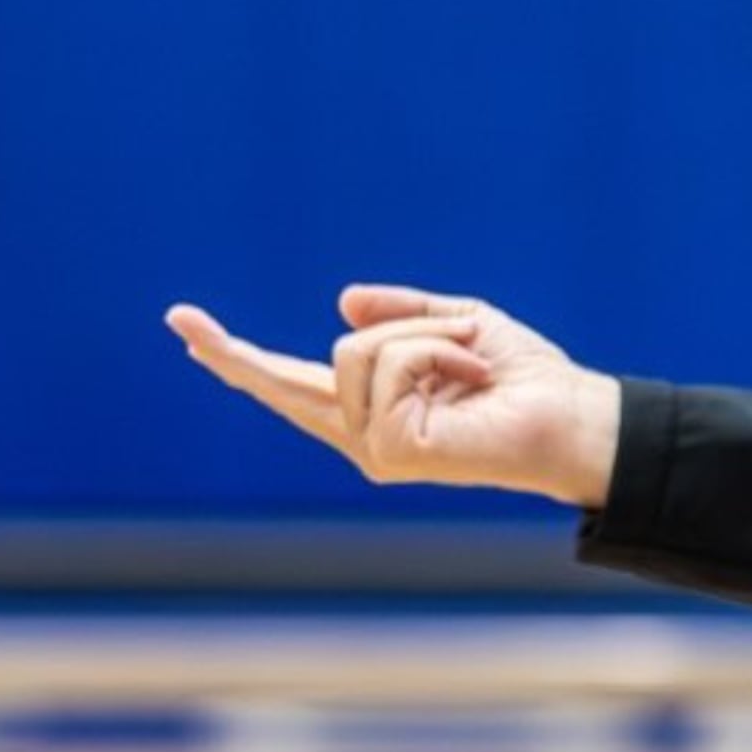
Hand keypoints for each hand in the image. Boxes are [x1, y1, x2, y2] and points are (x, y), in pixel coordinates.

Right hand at [165, 285, 622, 505]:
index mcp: (374, 407)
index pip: (296, 381)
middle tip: (177, 317)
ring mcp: (372, 447)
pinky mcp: (389, 451)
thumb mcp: (461, 322)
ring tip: (471, 358)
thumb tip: (341, 301)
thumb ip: (403, 314)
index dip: (242, 357)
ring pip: (355, 350)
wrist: (574, 416)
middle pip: (281, 385)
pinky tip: (472, 373)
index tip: (187, 327)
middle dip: (232, 352)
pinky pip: (391, 362)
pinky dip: (439, 348)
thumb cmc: (527, 377)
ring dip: (425, 333)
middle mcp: (364, 434)